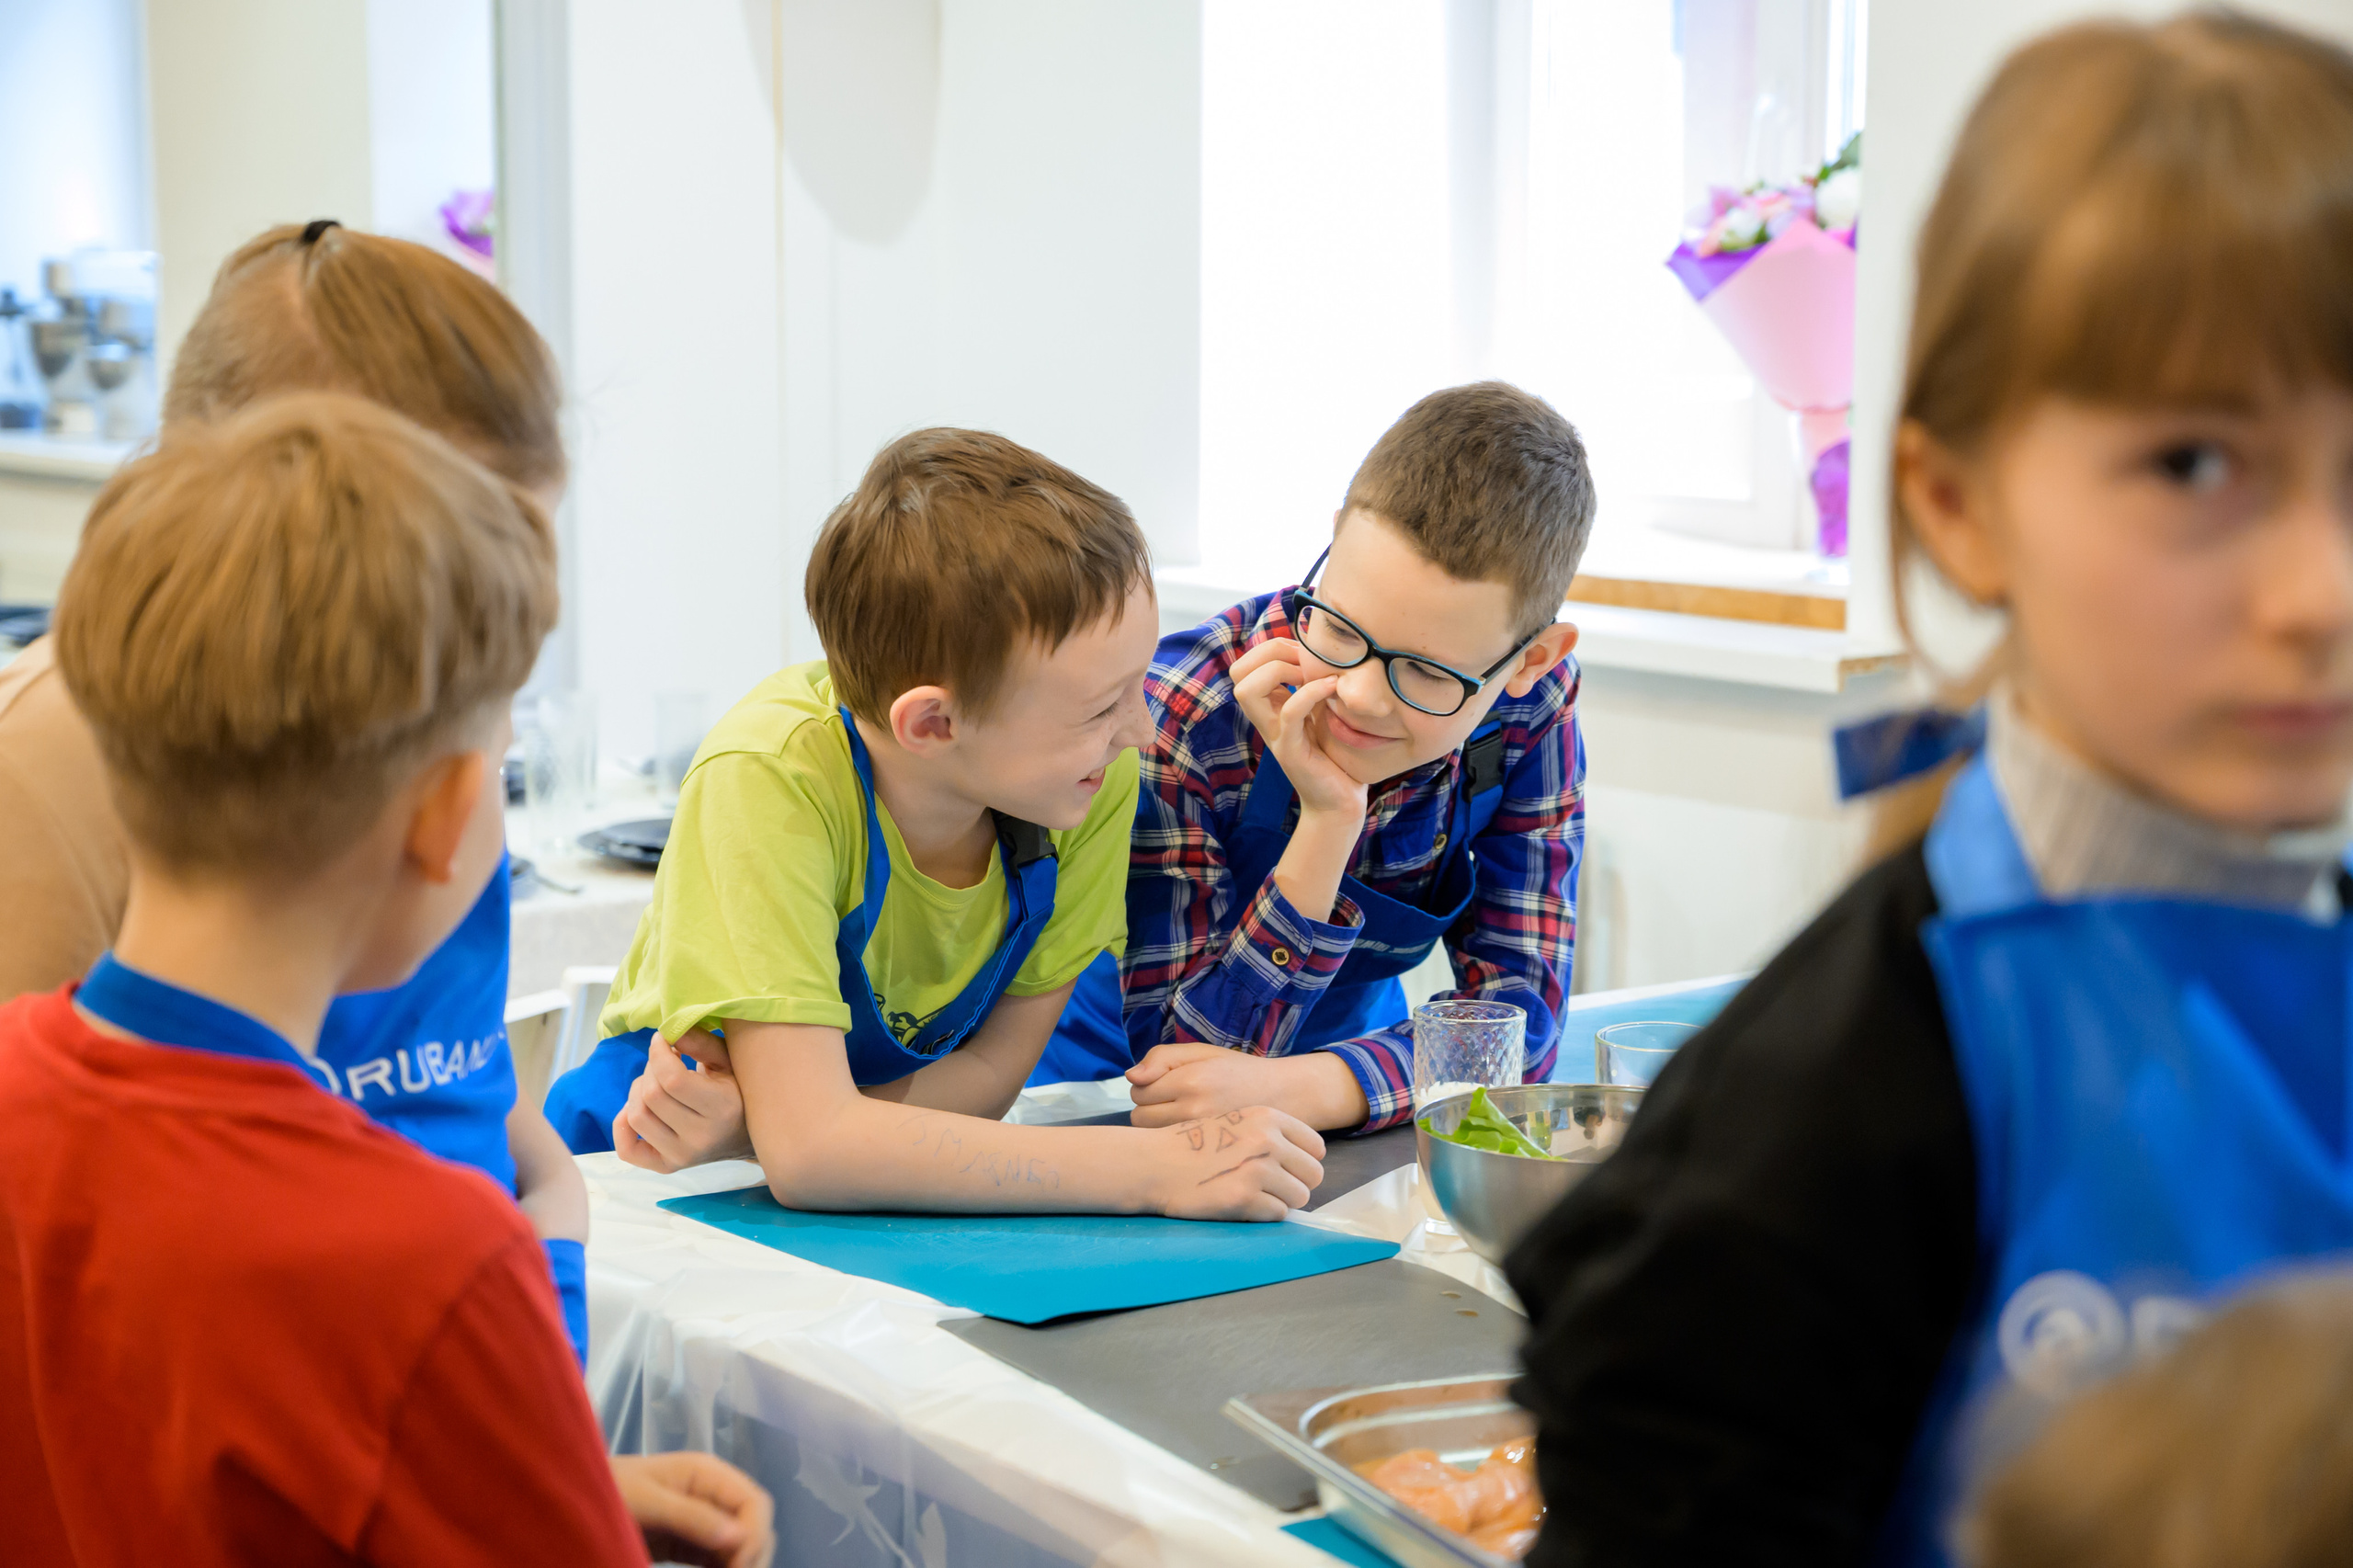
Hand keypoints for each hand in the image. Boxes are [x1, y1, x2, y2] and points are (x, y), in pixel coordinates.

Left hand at [609, 1452, 774, 1567]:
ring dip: (741, 1564)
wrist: (572, 1502)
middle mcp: (712, 1494)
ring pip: (742, 1544)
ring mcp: (702, 1520)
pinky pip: (719, 1559)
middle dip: (752, 1554)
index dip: (755, 1535)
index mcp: (706, 1473)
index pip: (754, 1502)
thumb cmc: (607, 1493)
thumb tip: (740, 1538)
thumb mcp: (646, 1502)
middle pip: (754, 1524)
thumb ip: (691, 1517)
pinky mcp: (688, 1544)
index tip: (736, 1567)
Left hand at [614, 1030, 754, 1173]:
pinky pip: (627, 1149)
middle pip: (651, 1095)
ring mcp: (682, 1156)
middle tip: (663, 1061)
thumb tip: (668, 1031)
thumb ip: (701, 1043)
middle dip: (651, 1068)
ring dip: (637, 1090)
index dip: (659, 1053)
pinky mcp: (666, 1167)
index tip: (662, 1039)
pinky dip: (622, 1124)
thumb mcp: (727, 1062)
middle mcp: (701, 1138)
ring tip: (654, 1083)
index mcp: (722, 1109)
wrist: (745, 1137)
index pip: (673, 1079)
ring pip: (636, 1116)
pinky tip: (635, 1108)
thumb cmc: (737, 1091)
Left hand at [1129, 1041, 1370, 1130]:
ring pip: (1151, 1136)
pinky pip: (1170, 1149)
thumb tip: (1131, 1076)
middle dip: (1150, 1108)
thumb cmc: (1238, 1071)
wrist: (1283, 1096)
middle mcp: (1193, 1109)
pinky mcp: (1209, 1153)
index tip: (1166, 1086)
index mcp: (1191, 1080)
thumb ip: (1163, 1058)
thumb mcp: (1202, 1053)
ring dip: (1158, 1127)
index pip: (1139, 1090)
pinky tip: (1188, 1136)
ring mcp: (1202, 1135)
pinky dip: (1172, 1143)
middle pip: (1139, 1116)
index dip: (1148, 1086)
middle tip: (1173, 1103)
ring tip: (1180, 1119)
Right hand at [1146, 1104, 1325, 1220]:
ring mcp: (1257, 1170)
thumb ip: (1270, 1133)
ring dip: (1281, 1201)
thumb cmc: (1193, 1144)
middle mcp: (1267, 1140)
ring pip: (1300, 1196)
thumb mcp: (1235, 1120)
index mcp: (1267, 1117)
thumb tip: (1307, 1158)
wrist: (1155, 1162)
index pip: (1316, 1146)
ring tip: (1255, 1196)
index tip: (1288, 1169)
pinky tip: (1241, 1204)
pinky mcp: (1244, 1198)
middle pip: (1313, 1174)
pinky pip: (1277, 1214)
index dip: (1304, 1161)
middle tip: (1272, 1188)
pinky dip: (1263, 1214)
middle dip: (1297, 1184)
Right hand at [1230, 639, 1369, 820]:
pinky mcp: (1291, 751)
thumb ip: (1314, 688)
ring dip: (1281, 671)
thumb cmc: (1335, 756)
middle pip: (1238, 673)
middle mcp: (1266, 720)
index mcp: (1270, 708)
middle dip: (1270, 653)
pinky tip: (1333, 687)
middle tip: (1306, 661)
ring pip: (1248, 690)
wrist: (1339, 803)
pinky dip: (1310, 691)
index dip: (1270, 648)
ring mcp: (1274, 735)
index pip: (1244, 665)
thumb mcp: (1322, 713)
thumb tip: (1326, 651)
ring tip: (1314, 674)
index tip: (1305, 653)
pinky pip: (1290, 712)